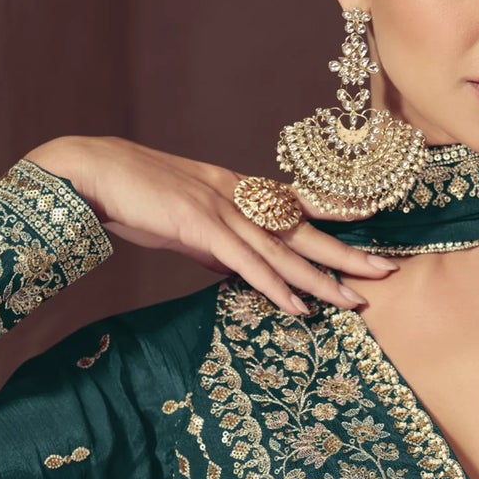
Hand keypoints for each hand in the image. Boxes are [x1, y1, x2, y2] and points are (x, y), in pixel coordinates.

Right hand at [24, 134, 398, 316]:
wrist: (90, 172)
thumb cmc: (132, 196)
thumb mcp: (183, 223)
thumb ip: (214, 245)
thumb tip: (235, 269)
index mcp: (236, 188)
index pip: (296, 207)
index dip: (335, 219)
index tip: (370, 231)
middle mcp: (238, 195)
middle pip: (304, 229)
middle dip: (347, 254)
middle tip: (388, 270)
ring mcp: (222, 209)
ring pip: (283, 250)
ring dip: (321, 279)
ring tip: (355, 301)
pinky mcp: (201, 227)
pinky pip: (246, 263)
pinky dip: (275, 286)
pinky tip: (299, 306)